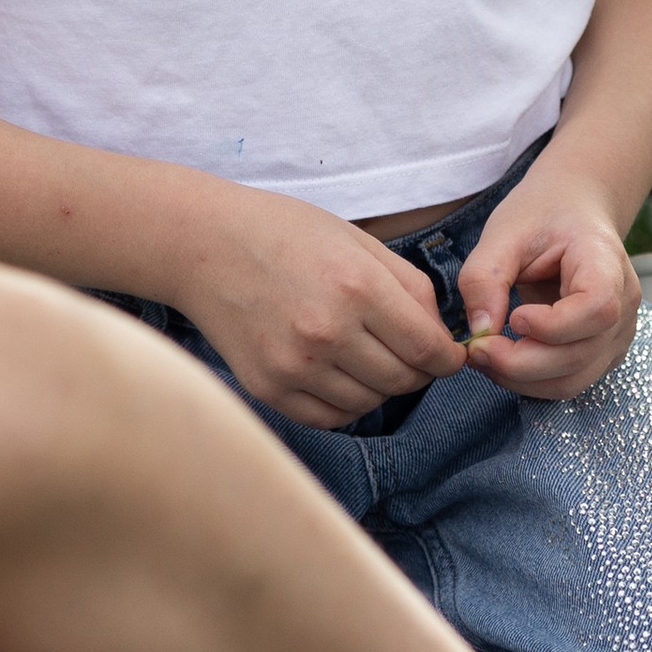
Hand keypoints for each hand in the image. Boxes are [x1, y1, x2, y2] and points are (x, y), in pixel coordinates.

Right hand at [175, 183, 468, 428]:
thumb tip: (442, 339)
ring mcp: (295, 366)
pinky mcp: (269, 388)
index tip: (448, 354)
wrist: (203, 245)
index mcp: (357, 287)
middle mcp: (328, 332)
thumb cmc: (285, 234)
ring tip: (365, 354)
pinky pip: (331, 417)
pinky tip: (337, 373)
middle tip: (407, 350)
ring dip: (380, 386)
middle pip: (404, 381)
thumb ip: (411, 288)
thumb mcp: (358, 241)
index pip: (428, 349)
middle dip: (417, 370)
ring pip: (370, 403)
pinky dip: (346, 402)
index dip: (448, 357)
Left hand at [456, 159, 641, 401]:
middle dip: (521, 363)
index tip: (514, 317)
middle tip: (477, 349)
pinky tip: (504, 359)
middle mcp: (624, 304)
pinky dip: (532, 381)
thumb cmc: (543, 215)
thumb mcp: (504, 233)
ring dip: (522, 379)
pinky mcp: (601, 352)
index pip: (597, 309)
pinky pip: (570, 381)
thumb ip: (485, 278)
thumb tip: (480, 331)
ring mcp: (617, 333)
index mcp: (606, 263)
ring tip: (485, 356)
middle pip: (581, 355)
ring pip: (574, 380)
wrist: (573, 211)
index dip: (553, 325)